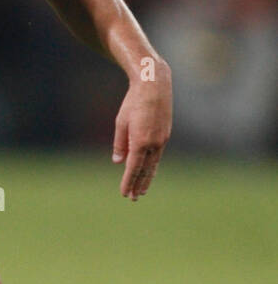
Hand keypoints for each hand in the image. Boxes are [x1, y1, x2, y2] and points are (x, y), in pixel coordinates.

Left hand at [112, 60, 171, 200]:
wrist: (154, 85)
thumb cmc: (133, 103)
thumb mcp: (121, 123)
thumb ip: (120, 145)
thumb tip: (118, 162)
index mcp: (140, 141)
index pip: (133, 168)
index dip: (128, 182)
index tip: (124, 194)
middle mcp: (154, 143)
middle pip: (145, 170)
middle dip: (138, 185)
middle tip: (133, 198)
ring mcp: (162, 140)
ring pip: (153, 164)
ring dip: (147, 178)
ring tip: (142, 190)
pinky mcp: (165, 134)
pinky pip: (158, 155)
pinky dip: (153, 166)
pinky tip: (149, 171)